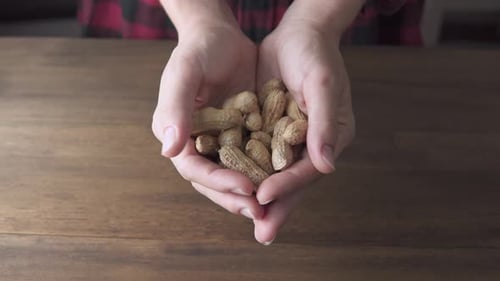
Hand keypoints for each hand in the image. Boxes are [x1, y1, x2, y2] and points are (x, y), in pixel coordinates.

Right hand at [152, 21, 265, 220]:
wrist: (220, 35)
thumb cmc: (198, 50)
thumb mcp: (184, 73)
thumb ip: (174, 109)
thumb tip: (169, 151)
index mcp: (176, 135)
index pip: (193, 168)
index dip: (218, 182)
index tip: (246, 188)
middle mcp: (196, 144)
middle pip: (213, 181)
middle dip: (236, 198)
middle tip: (261, 212)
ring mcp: (218, 142)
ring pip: (233, 175)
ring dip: (251, 193)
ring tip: (273, 207)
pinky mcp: (239, 135)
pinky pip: (252, 159)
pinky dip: (264, 172)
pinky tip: (283, 181)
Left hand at [253, 18, 354, 243]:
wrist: (297, 34)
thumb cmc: (315, 55)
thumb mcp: (322, 85)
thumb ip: (325, 124)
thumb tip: (327, 166)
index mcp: (332, 138)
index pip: (308, 168)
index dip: (287, 185)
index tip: (264, 197)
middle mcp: (312, 144)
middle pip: (291, 180)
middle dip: (276, 206)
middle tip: (261, 233)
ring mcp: (290, 139)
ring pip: (272, 173)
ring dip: (259, 196)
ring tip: (244, 218)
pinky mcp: (271, 131)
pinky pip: (257, 155)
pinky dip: (246, 171)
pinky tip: (230, 185)